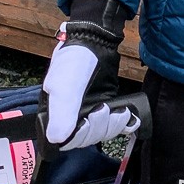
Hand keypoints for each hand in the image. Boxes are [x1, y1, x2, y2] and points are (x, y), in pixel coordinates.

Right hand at [42, 0, 131, 149]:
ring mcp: (90, 112)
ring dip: (113, 126)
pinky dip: (125, 125)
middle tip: (103, 109)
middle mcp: (72, 117)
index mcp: (55, 115)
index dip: (80, 135)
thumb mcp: (64, 86)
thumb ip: (61, 112)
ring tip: (119, 112)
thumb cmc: (73, 61)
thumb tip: (56, 139)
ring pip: (102, 134)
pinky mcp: (106, 106)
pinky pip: (116, 125)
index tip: (88, 120)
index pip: (68, 141)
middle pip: (87, 138)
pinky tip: (129, 118)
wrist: (94, 42)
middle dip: (99, 128)